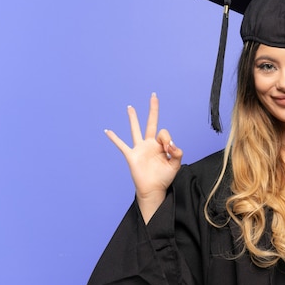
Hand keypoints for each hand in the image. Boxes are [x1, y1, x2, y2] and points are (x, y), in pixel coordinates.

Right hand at [105, 93, 182, 222]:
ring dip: (133, 118)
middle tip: (154, 95)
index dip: (167, 140)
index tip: (169, 150)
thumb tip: (171, 144)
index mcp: (160, 145)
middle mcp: (149, 144)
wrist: (153, 189)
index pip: (164, 133)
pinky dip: (114, 138)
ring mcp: (139, 149)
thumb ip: (177, 153)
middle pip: (151, 123)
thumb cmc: (164, 178)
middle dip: (153, 109)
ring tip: (130, 107)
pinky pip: (121, 145)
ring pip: (136, 130)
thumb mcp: (176, 165)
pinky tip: (108, 131)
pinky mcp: (131, 156)